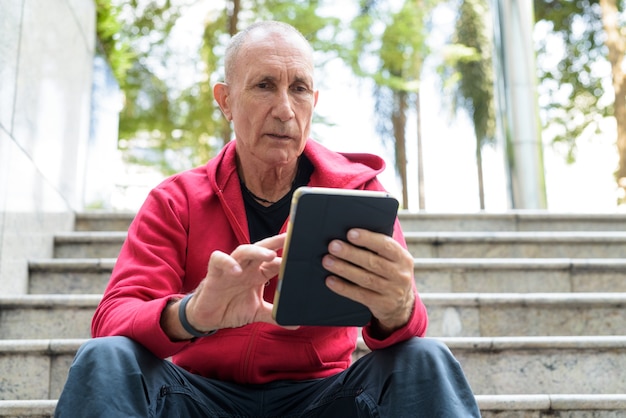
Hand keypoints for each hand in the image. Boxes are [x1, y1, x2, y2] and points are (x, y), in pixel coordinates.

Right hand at [164, 234, 288, 339]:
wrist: (209, 317)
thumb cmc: (232, 308)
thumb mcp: (257, 312)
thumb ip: (274, 315)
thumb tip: (296, 324)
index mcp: (258, 274)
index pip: (275, 261)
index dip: (286, 258)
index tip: (302, 256)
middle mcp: (246, 267)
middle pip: (262, 249)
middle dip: (275, 242)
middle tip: (289, 238)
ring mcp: (231, 267)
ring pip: (243, 250)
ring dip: (256, 251)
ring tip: (269, 255)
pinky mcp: (215, 272)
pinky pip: (219, 259)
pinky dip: (227, 262)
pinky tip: (236, 270)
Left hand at [322, 228, 414, 335]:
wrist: (402, 304)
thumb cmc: (391, 272)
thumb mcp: (394, 259)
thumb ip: (380, 245)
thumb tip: (355, 231)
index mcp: (403, 258)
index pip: (386, 245)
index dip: (368, 239)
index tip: (350, 234)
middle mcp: (400, 274)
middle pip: (372, 262)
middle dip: (350, 253)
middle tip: (333, 246)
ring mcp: (392, 291)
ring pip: (365, 279)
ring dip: (344, 269)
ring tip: (328, 261)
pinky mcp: (382, 304)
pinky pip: (360, 295)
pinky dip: (344, 287)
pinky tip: (331, 280)